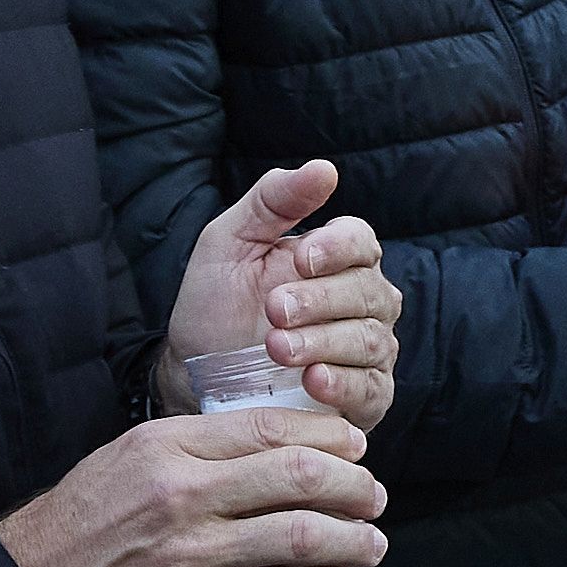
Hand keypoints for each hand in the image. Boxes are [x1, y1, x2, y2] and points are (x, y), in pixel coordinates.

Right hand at [0, 406, 386, 566]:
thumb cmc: (73, 528)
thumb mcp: (123, 461)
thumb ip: (193, 451)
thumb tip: (272, 447)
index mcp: (164, 447)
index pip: (270, 427)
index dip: (328, 435)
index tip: (354, 446)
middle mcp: (182, 494)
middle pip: (300, 473)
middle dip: (354, 483)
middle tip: (374, 493)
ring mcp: (191, 555)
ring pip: (303, 534)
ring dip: (354, 538)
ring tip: (373, 541)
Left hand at [165, 159, 402, 431]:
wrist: (196, 371)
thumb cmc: (217, 302)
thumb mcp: (230, 241)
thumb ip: (274, 201)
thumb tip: (325, 169)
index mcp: (339, 258)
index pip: (361, 242)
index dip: (337, 248)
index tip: (300, 258)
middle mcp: (364, 302)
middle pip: (368, 292)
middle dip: (320, 300)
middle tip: (274, 310)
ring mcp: (369, 351)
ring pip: (369, 340)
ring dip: (323, 342)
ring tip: (278, 347)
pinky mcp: (366, 398)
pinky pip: (371, 389)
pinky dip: (344, 384)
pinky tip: (313, 379)